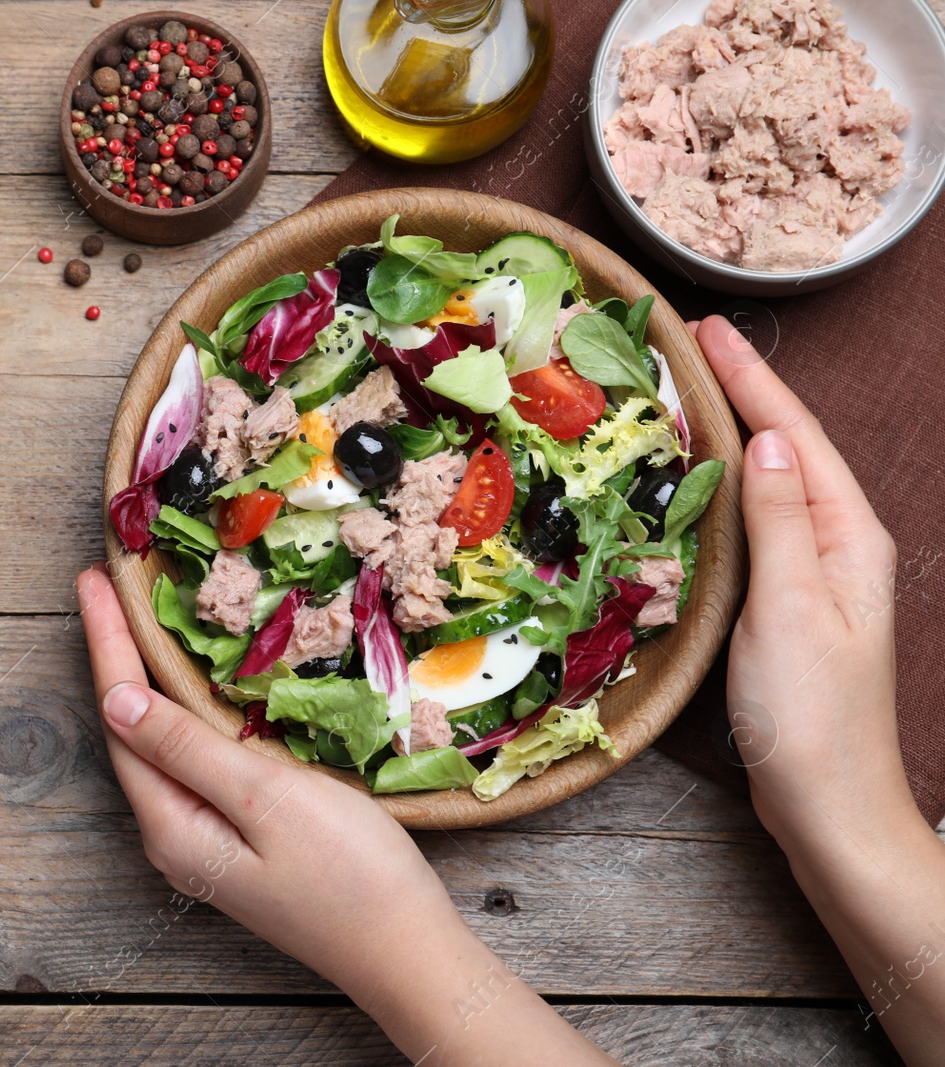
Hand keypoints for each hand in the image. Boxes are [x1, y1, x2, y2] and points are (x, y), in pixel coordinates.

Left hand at [76, 563, 616, 1064]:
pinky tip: (194, 690)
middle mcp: (174, 836)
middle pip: (131, 730)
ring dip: (148, 681)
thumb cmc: (349, 874)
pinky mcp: (239, 841)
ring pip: (161, 745)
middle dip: (118, 655)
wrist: (406, 951)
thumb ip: (188, 749)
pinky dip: (185, 713)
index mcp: (171, 825)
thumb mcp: (265, 798)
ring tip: (136, 621)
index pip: (122, 715)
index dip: (108, 643)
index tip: (92, 581)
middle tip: (107, 587)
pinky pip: (194, 762)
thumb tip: (118, 700)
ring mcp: (205, 842)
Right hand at [695, 315, 944, 1064]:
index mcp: (849, 536)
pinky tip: (688, 483)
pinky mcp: (782, 604)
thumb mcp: (793, 609)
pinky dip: (719, 487)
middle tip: (682, 345)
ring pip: (768, 483)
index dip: (750, 379)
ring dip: (727, 434)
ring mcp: (811, 575)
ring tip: (679, 393)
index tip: (702, 328)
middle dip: (741, 391)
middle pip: (788, 447)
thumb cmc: (813, 715)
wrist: (828, 806)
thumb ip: (783, 520)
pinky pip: (752, 522)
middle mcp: (837, 545)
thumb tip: (772, 438)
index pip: (797, 435)